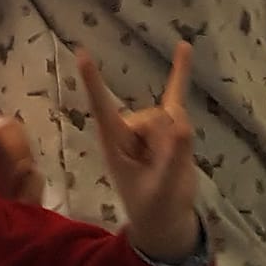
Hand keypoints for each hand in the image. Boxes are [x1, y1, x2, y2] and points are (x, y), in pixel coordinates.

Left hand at [78, 42, 203, 259]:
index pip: (102, 107)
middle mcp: (130, 128)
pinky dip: (180, 72)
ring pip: (172, 115)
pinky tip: (185, 47)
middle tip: (162, 172)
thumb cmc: (155, 208)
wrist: (165, 218)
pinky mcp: (169, 127)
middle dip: (166, 141)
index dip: (93, 82)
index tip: (81, 53)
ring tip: (169, 167)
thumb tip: (183, 126)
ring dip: (177, 141)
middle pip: (155, 116)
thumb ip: (173, 160)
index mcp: (115, 143)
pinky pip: (175, 95)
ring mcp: (150, 126)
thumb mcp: (162, 189)